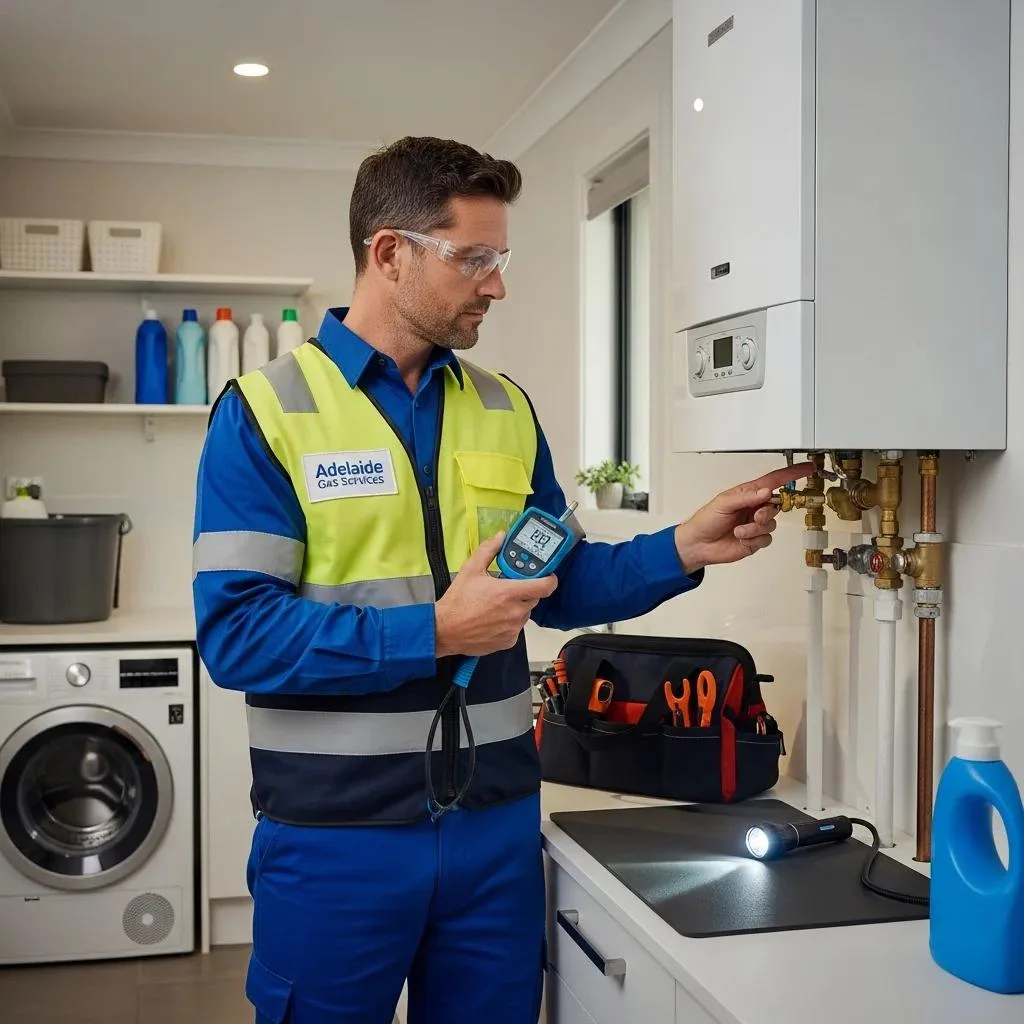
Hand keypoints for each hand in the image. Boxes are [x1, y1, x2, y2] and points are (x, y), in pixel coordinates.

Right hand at [435, 533, 557, 657]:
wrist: (445, 631)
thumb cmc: (457, 603)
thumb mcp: (471, 570)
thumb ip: (488, 550)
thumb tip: (500, 537)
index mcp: (509, 593)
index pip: (544, 586)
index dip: (550, 579)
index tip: (548, 576)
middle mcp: (515, 612)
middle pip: (533, 598)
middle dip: (525, 592)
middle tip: (509, 589)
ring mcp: (513, 629)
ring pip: (524, 614)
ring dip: (516, 608)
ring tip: (496, 605)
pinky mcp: (508, 641)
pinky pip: (515, 629)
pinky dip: (508, 623)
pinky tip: (493, 619)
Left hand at [674, 463, 816, 572]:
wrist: (699, 545)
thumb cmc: (706, 520)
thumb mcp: (723, 503)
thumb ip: (745, 497)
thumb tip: (765, 492)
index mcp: (748, 493)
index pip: (775, 481)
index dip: (792, 474)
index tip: (807, 468)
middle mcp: (755, 507)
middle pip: (777, 505)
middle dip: (767, 512)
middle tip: (755, 516)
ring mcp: (756, 524)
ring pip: (772, 524)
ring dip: (755, 529)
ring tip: (739, 530)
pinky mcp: (755, 540)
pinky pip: (766, 539)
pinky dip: (753, 539)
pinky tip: (741, 538)